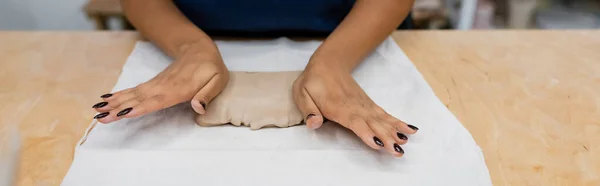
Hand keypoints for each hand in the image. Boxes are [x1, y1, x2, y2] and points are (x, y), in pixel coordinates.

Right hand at [92, 49, 228, 122]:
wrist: (200, 50)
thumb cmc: (211, 68)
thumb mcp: (217, 81)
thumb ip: (207, 95)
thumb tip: (197, 108)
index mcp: (179, 89)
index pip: (157, 100)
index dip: (140, 107)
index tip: (123, 113)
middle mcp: (163, 87)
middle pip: (138, 99)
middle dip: (118, 108)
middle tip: (100, 117)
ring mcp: (156, 84)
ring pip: (133, 94)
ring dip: (114, 102)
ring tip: (97, 110)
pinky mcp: (154, 83)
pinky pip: (134, 90)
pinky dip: (119, 95)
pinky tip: (107, 99)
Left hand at [293, 63, 417, 156]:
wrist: (328, 63)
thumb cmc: (313, 81)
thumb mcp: (301, 92)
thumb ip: (308, 109)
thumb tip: (314, 123)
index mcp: (337, 106)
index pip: (354, 121)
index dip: (366, 132)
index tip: (377, 142)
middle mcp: (354, 107)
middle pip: (372, 123)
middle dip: (385, 137)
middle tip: (397, 150)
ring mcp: (364, 105)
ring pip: (381, 119)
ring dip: (395, 131)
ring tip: (406, 142)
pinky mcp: (369, 105)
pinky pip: (385, 114)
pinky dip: (398, 122)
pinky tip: (410, 129)